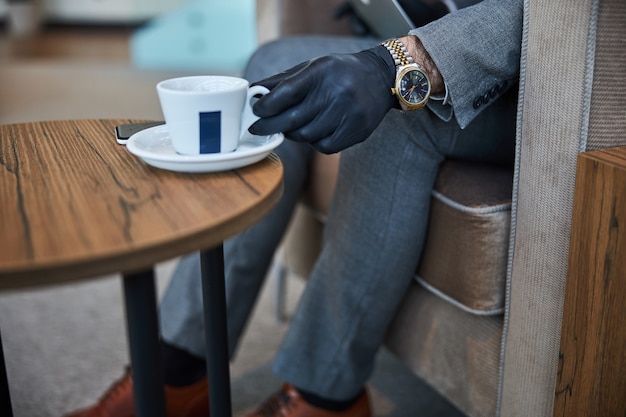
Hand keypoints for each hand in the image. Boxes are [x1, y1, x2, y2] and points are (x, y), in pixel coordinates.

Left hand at [248, 45, 396, 153]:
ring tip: (291, 126)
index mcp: (321, 72)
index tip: (256, 112)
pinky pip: (324, 146)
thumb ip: (283, 81)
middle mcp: (336, 92)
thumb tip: (253, 92)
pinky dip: (314, 142)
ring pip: (306, 136)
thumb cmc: (338, 73)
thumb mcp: (312, 67)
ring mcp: (348, 114)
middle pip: (293, 119)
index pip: (287, 92)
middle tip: (258, 129)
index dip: (267, 105)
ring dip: (294, 133)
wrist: (380, 78)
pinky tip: (315, 131)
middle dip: (270, 126)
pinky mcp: (357, 131)